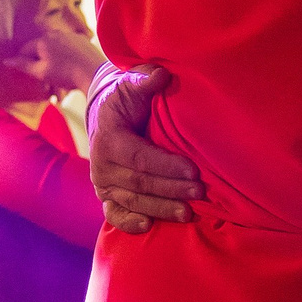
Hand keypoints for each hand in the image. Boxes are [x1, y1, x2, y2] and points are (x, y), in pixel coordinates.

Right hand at [89, 65, 204, 233]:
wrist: (106, 115)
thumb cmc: (126, 99)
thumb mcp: (132, 84)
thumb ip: (145, 80)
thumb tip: (161, 74)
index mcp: (108, 137)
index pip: (139, 157)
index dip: (166, 166)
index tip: (193, 171)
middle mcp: (101, 164)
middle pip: (139, 183)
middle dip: (171, 189)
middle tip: (199, 193)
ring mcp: (103, 184)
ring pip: (132, 201)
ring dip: (160, 209)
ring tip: (187, 213)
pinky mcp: (107, 197)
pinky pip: (115, 215)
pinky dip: (129, 223)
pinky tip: (149, 227)